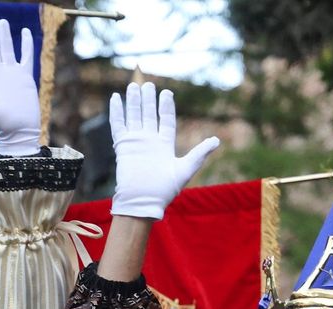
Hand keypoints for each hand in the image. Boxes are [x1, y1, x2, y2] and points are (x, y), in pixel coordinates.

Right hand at [109, 82, 219, 219]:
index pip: (166, 120)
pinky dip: (117, 111)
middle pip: (149, 114)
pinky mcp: (123, 145)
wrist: (143, 200)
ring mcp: (135, 142)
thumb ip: (199, 153)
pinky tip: (116, 97)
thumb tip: (217, 140)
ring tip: (134, 85)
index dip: (166, 106)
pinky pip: (118, 124)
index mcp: (164, 144)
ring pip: (134, 116)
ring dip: (134, 101)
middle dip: (149, 99)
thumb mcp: (185, 169)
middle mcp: (150, 141)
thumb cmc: (164, 189)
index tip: (167, 93)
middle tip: (149, 84)